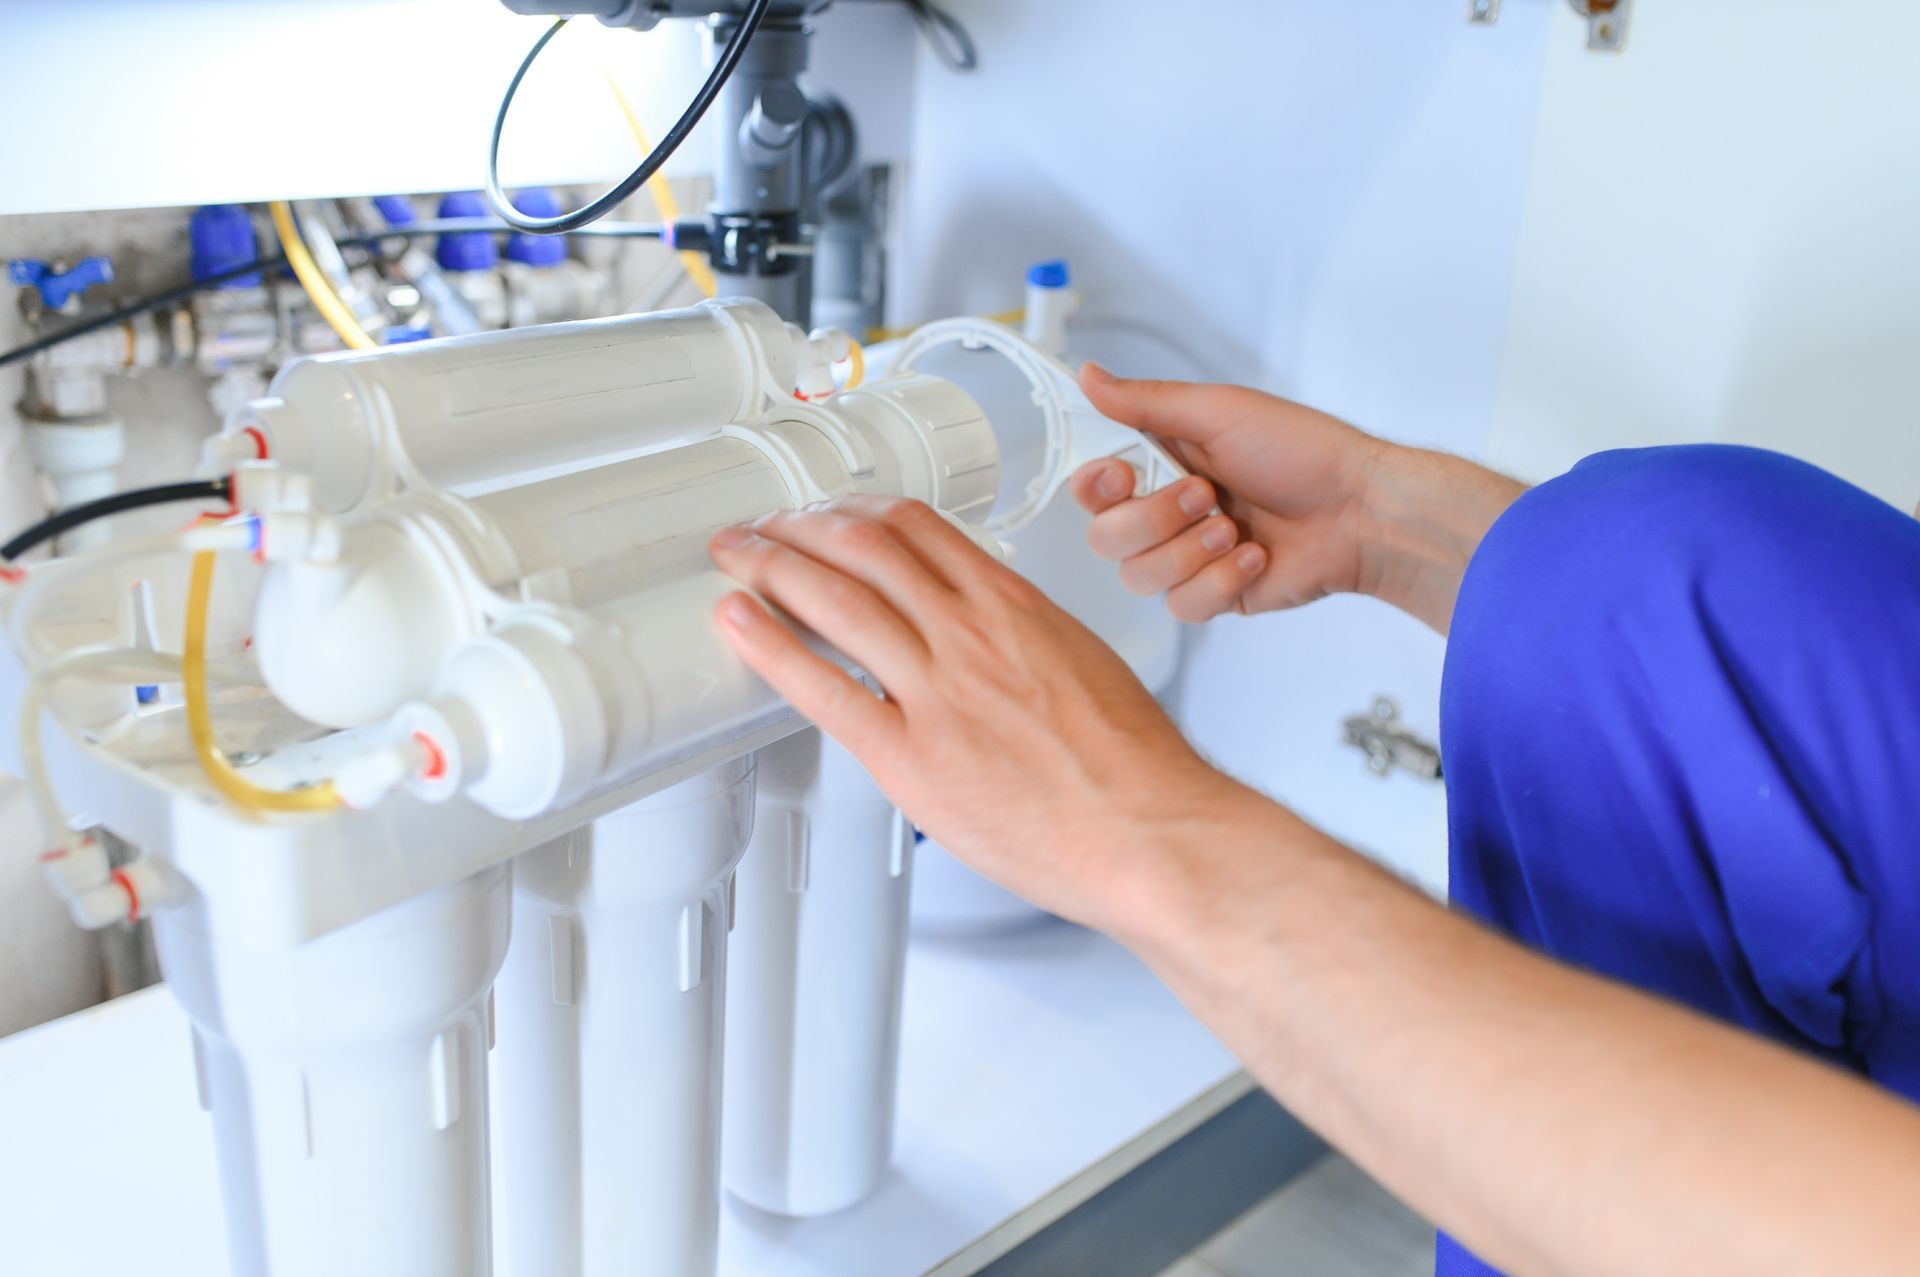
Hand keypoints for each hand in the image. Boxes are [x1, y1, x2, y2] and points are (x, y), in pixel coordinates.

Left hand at [709, 496, 1235, 931]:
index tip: (830, 512)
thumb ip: (1023, 641)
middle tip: (761, 524)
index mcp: (1014, 606)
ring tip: (735, 556)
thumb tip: (988, 640)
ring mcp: (938, 690)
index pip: (919, 528)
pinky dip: (770, 647)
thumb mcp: (1084, 665)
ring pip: (836, 599)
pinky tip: (739, 625)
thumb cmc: (1133, 767)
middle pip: (863, 549)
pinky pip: (823, 688)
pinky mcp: (911, 755)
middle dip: (799, 527)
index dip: (858, 511)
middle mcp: (970, 632)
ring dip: (771, 567)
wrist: (1152, 829)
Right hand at [1073, 363, 1384, 621]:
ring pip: (1138, 576)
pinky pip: (1182, 605)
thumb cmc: (1302, 453)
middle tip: (1206, 495)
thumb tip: (1088, 375)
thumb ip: (1145, 402)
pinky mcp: (1214, 595)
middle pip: (1105, 537)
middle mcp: (1166, 512)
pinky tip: (1255, 556)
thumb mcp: (1218, 412)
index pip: (1090, 485)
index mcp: (1160, 461)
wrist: (1359, 511)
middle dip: (1155, 519)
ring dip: (1190, 550)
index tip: (1123, 473)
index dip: (1094, 486)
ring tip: (1236, 528)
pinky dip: (1220, 581)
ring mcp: (1187, 557)